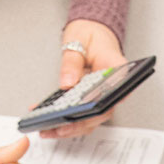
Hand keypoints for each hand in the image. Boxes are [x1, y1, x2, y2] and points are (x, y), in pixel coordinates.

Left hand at [40, 19, 126, 137]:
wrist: (91, 34)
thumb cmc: (91, 35)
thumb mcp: (78, 41)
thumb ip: (72, 63)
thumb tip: (67, 83)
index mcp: (118, 72)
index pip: (113, 96)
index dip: (98, 110)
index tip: (82, 116)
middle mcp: (112, 89)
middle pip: (98, 114)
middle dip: (77, 125)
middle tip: (58, 127)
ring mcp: (101, 98)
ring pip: (88, 120)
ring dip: (68, 128)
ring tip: (47, 129)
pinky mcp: (90, 103)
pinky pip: (79, 116)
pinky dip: (63, 120)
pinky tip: (46, 120)